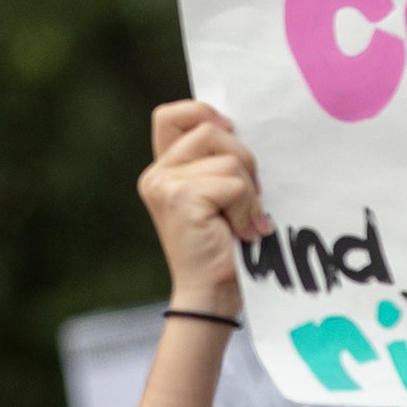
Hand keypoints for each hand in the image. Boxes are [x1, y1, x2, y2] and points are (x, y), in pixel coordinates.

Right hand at [139, 100, 266, 316]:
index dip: (202, 111)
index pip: (170, 115)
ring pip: (229, 159)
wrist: (210, 294)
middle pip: (210, 129)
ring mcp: (165, 185)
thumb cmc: (221, 248)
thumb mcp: (217, 197)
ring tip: (244, 221)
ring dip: (249, 192)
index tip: (230, 132)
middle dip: (243, 159)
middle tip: (250, 196)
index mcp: (163, 171)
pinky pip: (234, 184)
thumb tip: (240, 131)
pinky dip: (248, 209)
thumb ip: (216, 164)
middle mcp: (156, 174)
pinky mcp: (180, 198)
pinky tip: (244, 232)